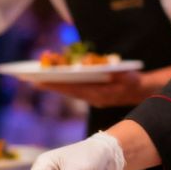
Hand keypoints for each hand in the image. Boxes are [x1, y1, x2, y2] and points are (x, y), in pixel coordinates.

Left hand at [37, 68, 166, 107]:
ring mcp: (91, 96)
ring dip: (53, 83)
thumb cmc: (135, 83)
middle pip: (66, 90)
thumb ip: (122, 76)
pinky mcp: (91, 93)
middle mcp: (92, 97)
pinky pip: (73, 88)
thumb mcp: (131, 78)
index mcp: (99, 95)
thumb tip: (112, 72)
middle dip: (49, 84)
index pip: (73, 89)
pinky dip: (62, 83)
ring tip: (35, 78)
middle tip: (29, 79)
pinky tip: (51, 77)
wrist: (141, 92)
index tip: (39, 82)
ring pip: (68, 89)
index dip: (56, 85)